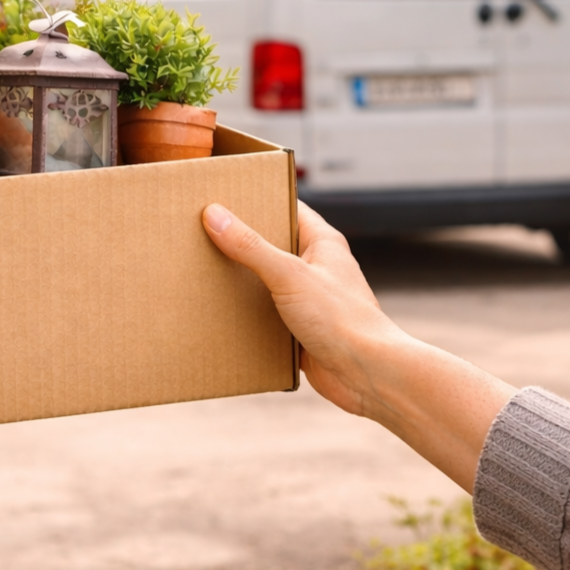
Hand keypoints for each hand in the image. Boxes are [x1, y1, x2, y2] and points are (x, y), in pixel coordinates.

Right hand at [201, 201, 407, 422]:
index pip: (288, 208)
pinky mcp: (300, 329)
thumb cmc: (342, 319)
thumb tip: (216, 215)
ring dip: (242, 283)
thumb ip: (251, 247)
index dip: (259, 201)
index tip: (225, 196)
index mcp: (322, 243)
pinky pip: (266, 316)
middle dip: (242, 243)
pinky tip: (221, 315)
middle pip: (272, 245)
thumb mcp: (289, 275)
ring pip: (267, 282)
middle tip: (204, 234)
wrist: (365, 374)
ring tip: (205, 272)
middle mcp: (316, 267)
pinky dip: (247, 317)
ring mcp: (308, 299)